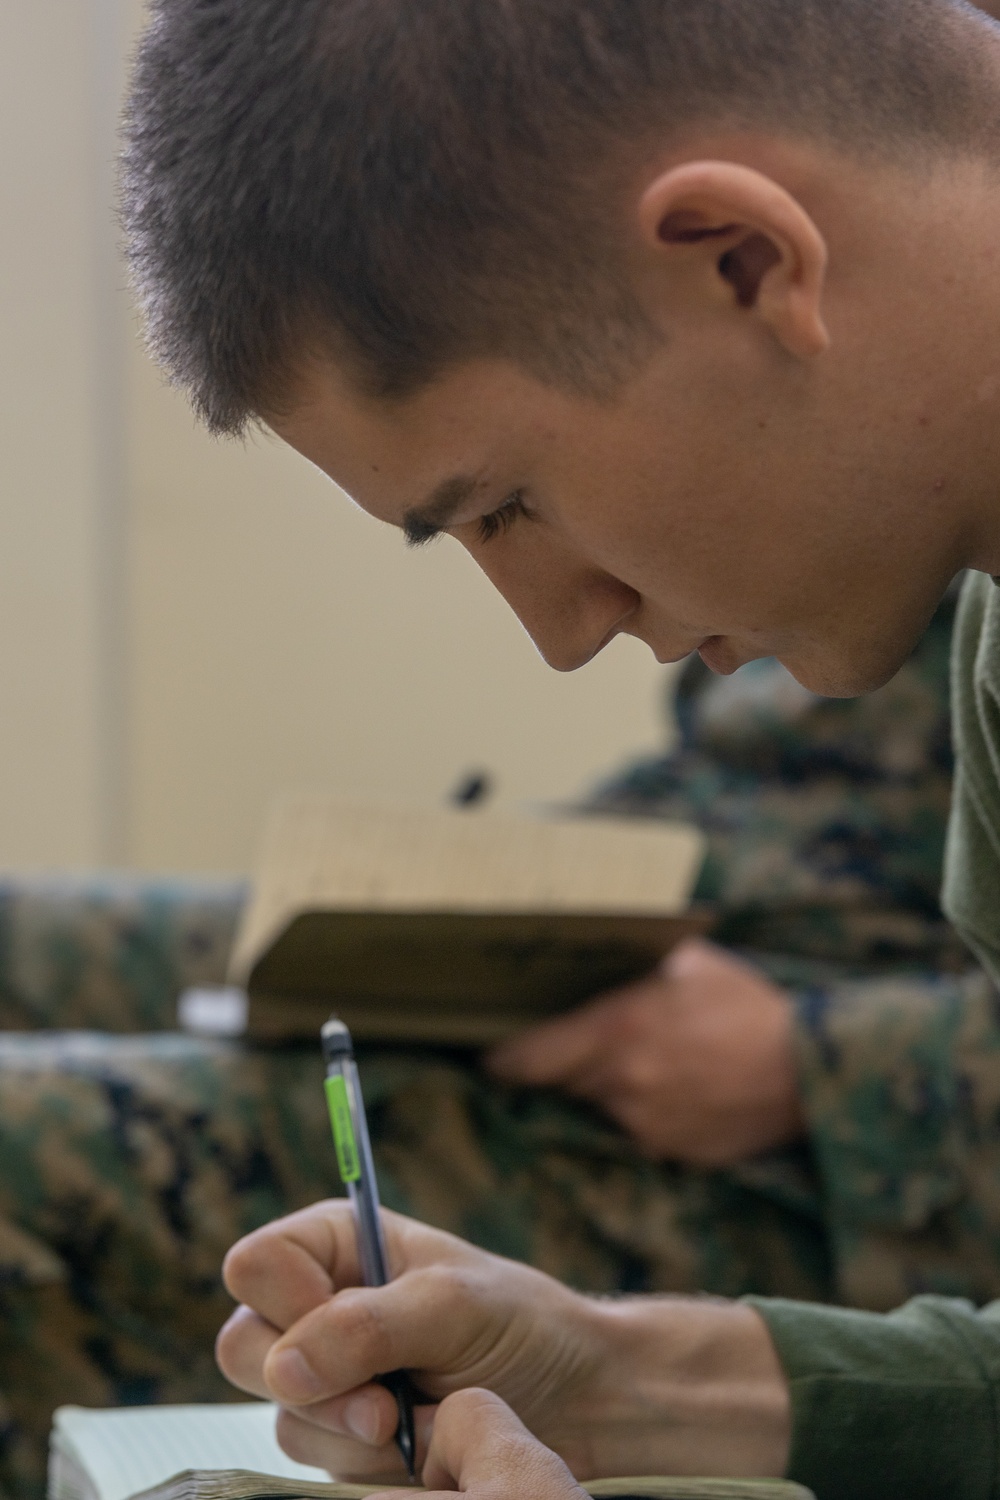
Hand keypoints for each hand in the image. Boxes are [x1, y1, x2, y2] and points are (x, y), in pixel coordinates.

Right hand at [216, 1201, 789, 1482]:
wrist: (579, 1401)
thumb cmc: (523, 1326)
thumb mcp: (452, 1306)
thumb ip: (366, 1327)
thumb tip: (281, 1367)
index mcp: (339, 1244)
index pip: (255, 1265)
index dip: (285, 1302)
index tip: (342, 1324)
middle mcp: (320, 1305)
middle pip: (243, 1345)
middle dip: (312, 1385)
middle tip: (382, 1407)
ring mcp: (329, 1377)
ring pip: (281, 1415)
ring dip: (349, 1431)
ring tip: (417, 1422)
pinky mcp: (345, 1439)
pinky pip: (316, 1463)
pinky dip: (366, 1466)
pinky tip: (420, 1448)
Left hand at [487, 939, 804, 1165]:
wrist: (812, 1074)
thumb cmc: (749, 1005)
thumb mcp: (689, 963)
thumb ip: (634, 964)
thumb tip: (592, 953)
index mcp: (618, 1029)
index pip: (530, 1056)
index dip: (503, 1055)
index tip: (487, 1050)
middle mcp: (623, 1083)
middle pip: (562, 1080)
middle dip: (559, 1064)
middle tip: (564, 1043)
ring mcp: (646, 1124)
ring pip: (602, 1103)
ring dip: (609, 1084)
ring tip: (647, 1056)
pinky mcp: (673, 1152)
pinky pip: (640, 1128)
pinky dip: (646, 1108)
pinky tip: (679, 1084)